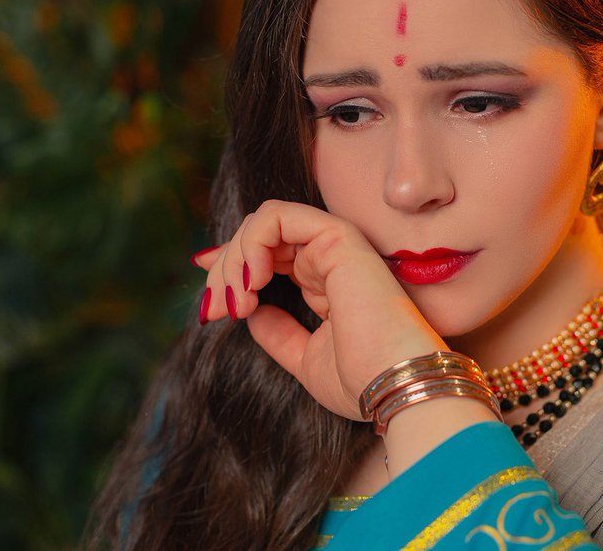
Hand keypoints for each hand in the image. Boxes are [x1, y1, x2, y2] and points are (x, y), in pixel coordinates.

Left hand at [192, 200, 446, 420]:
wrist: (393, 386)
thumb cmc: (361, 381)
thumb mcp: (305, 360)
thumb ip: (278, 333)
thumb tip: (251, 314)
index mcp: (326, 283)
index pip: (269, 256)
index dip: (230, 268)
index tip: (209, 303)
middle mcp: (330, 259)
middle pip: (259, 237)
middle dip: (224, 269)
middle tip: (215, 309)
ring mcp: (334, 245)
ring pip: (263, 222)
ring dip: (234, 258)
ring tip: (234, 300)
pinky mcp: (336, 236)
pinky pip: (277, 216)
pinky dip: (252, 242)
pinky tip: (252, 281)